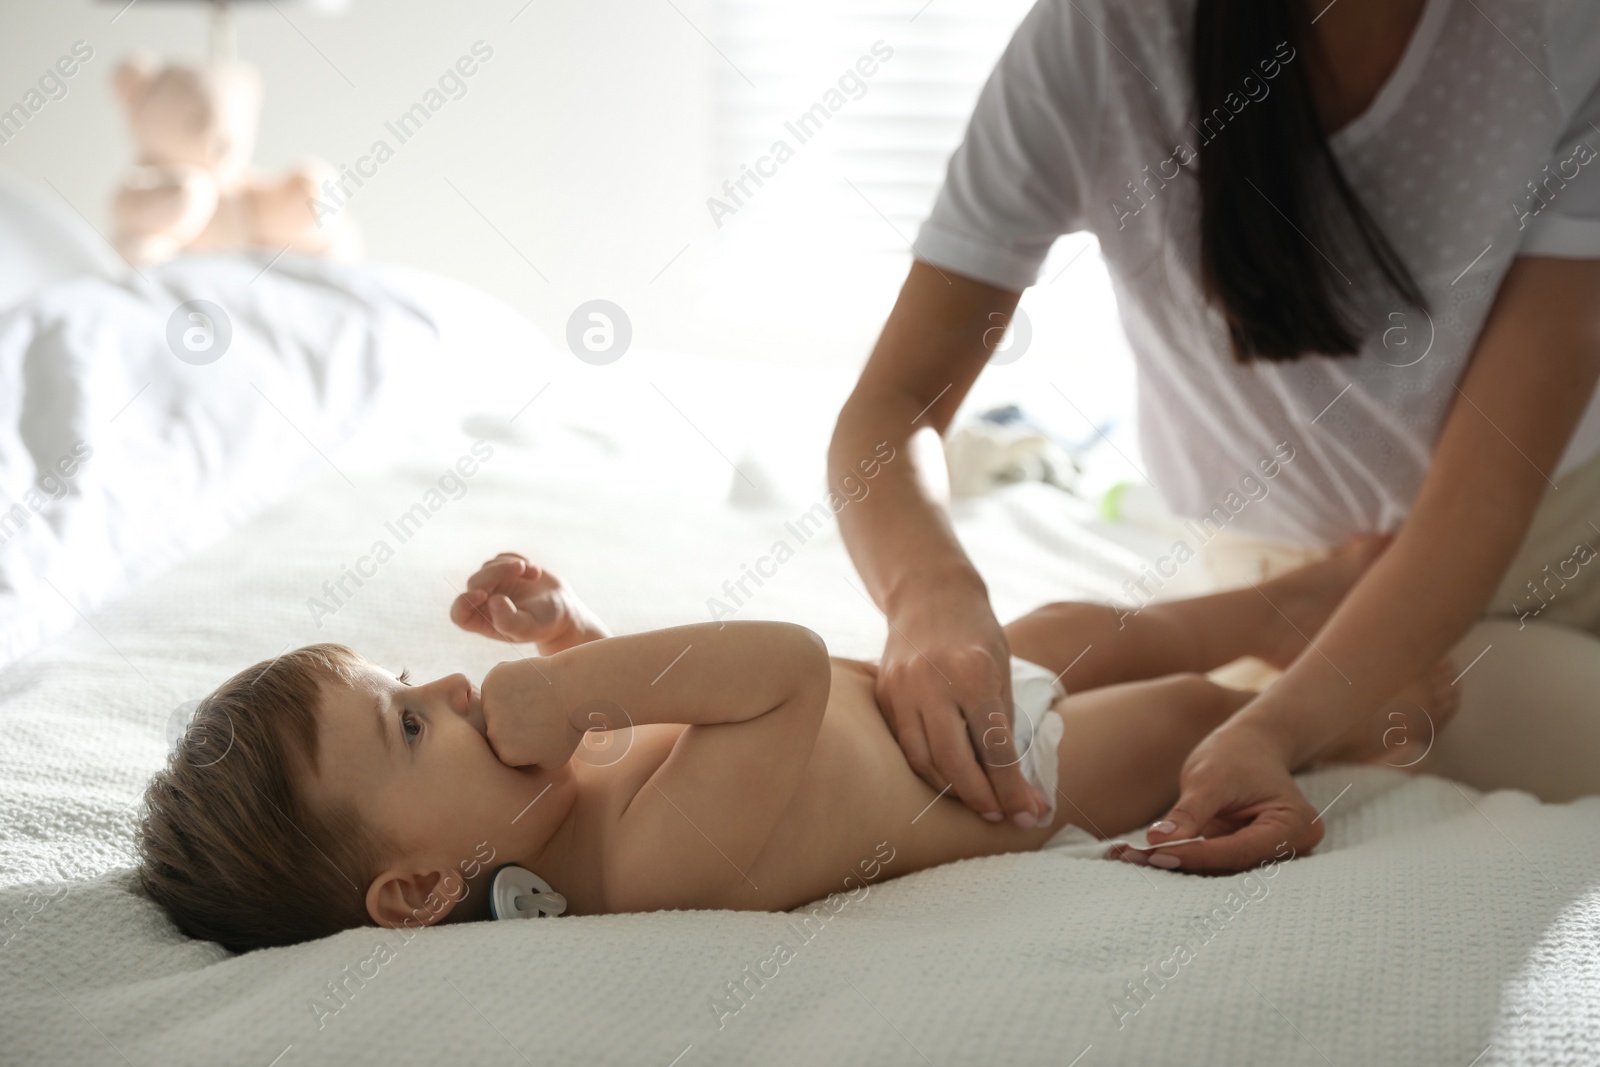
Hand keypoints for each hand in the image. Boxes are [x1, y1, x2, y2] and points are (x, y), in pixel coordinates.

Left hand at [450, 553, 608, 649]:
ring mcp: (492, 584)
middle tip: (522, 568)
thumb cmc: (544, 623)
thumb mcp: (529, 627)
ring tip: (535, 574)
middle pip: (474, 582)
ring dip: (513, 565)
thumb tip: (491, 600)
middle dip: (497, 572)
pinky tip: (534, 572)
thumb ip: (508, 621)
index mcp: (483, 621)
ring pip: (488, 566)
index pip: (459, 613)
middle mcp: (483, 602)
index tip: (483, 594)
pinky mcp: (503, 570)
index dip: (464, 602)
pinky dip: (518, 559)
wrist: (562, 608)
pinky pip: (502, 557)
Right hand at [480, 659, 582, 769]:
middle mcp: (493, 733)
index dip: (527, 740)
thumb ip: (530, 763)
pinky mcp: (492, 681)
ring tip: (535, 697)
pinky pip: (496, 684)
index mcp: (506, 755)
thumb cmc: (569, 726)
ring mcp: (490, 706)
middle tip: (541, 711)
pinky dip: (508, 682)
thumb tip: (515, 759)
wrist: (576, 690)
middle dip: (516, 721)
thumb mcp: (554, 759)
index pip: (508, 750)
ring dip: (509, 702)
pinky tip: (528, 682)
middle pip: (499, 728)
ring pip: (495, 706)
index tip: (544, 730)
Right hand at [875, 579, 1049, 826]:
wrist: (930, 593)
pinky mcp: (883, 693)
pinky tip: (947, 775)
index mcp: (973, 673)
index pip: (995, 749)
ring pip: (922, 760)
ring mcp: (901, 688)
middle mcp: (931, 682)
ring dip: (950, 788)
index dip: (1012, 790)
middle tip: (999, 815)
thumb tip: (1021, 790)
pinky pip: (904, 744)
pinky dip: (927, 766)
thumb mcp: (1003, 673)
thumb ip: (1004, 728)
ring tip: (975, 798)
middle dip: (980, 798)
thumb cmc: (978, 634)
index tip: (1029, 816)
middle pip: (953, 763)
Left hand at [1135, 719, 1322, 872]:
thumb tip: (1157, 841)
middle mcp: (1290, 849)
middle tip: (1134, 859)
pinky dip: (1178, 856)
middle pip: (1231, 867)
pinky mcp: (1244, 855)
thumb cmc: (1237, 753)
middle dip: (1182, 863)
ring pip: (1217, 869)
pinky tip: (1140, 853)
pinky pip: (1211, 862)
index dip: (1197, 855)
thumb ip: (1189, 812)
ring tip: (1127, 856)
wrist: (1251, 744)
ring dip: (1174, 863)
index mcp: (1295, 826)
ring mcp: (1268, 855)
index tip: (1156, 854)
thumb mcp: (1211, 776)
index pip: (1240, 851)